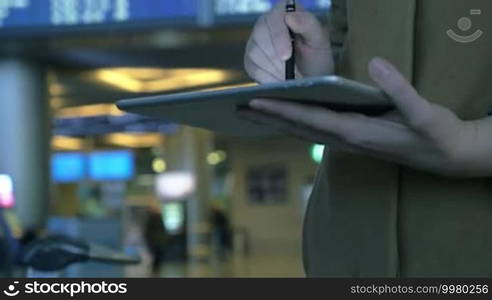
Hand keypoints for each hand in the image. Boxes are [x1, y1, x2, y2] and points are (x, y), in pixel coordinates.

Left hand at [241, 57, 483, 176]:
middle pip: (298, 129)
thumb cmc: (436, 134)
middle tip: (237, 108)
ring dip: (276, 123)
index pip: (311, 120)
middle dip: (268, 118)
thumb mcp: (425, 112)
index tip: (255, 101)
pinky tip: (283, 117)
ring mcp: (347, 142)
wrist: (446, 157)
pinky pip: (314, 131)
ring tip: (251, 113)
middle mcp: (346, 141)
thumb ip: (400, 90)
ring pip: (303, 132)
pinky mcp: (351, 139)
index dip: (282, 110)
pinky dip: (293, 124)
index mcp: (358, 134)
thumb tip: (375, 63)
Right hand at [244, 0, 333, 82]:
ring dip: (273, 68)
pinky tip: (279, 78)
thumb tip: (290, 17)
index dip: (279, 38)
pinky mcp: (250, 60)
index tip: (286, 56)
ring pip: (254, 53)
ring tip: (287, 73)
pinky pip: (252, 68)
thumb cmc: (316, 57)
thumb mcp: (319, 41)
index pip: (274, 20)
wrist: (310, 78)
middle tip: (288, 70)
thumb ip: (308, 24)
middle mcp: (266, 24)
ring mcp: (255, 42)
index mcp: (284, 13)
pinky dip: (267, 77)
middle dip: (275, 57)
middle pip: (260, 36)